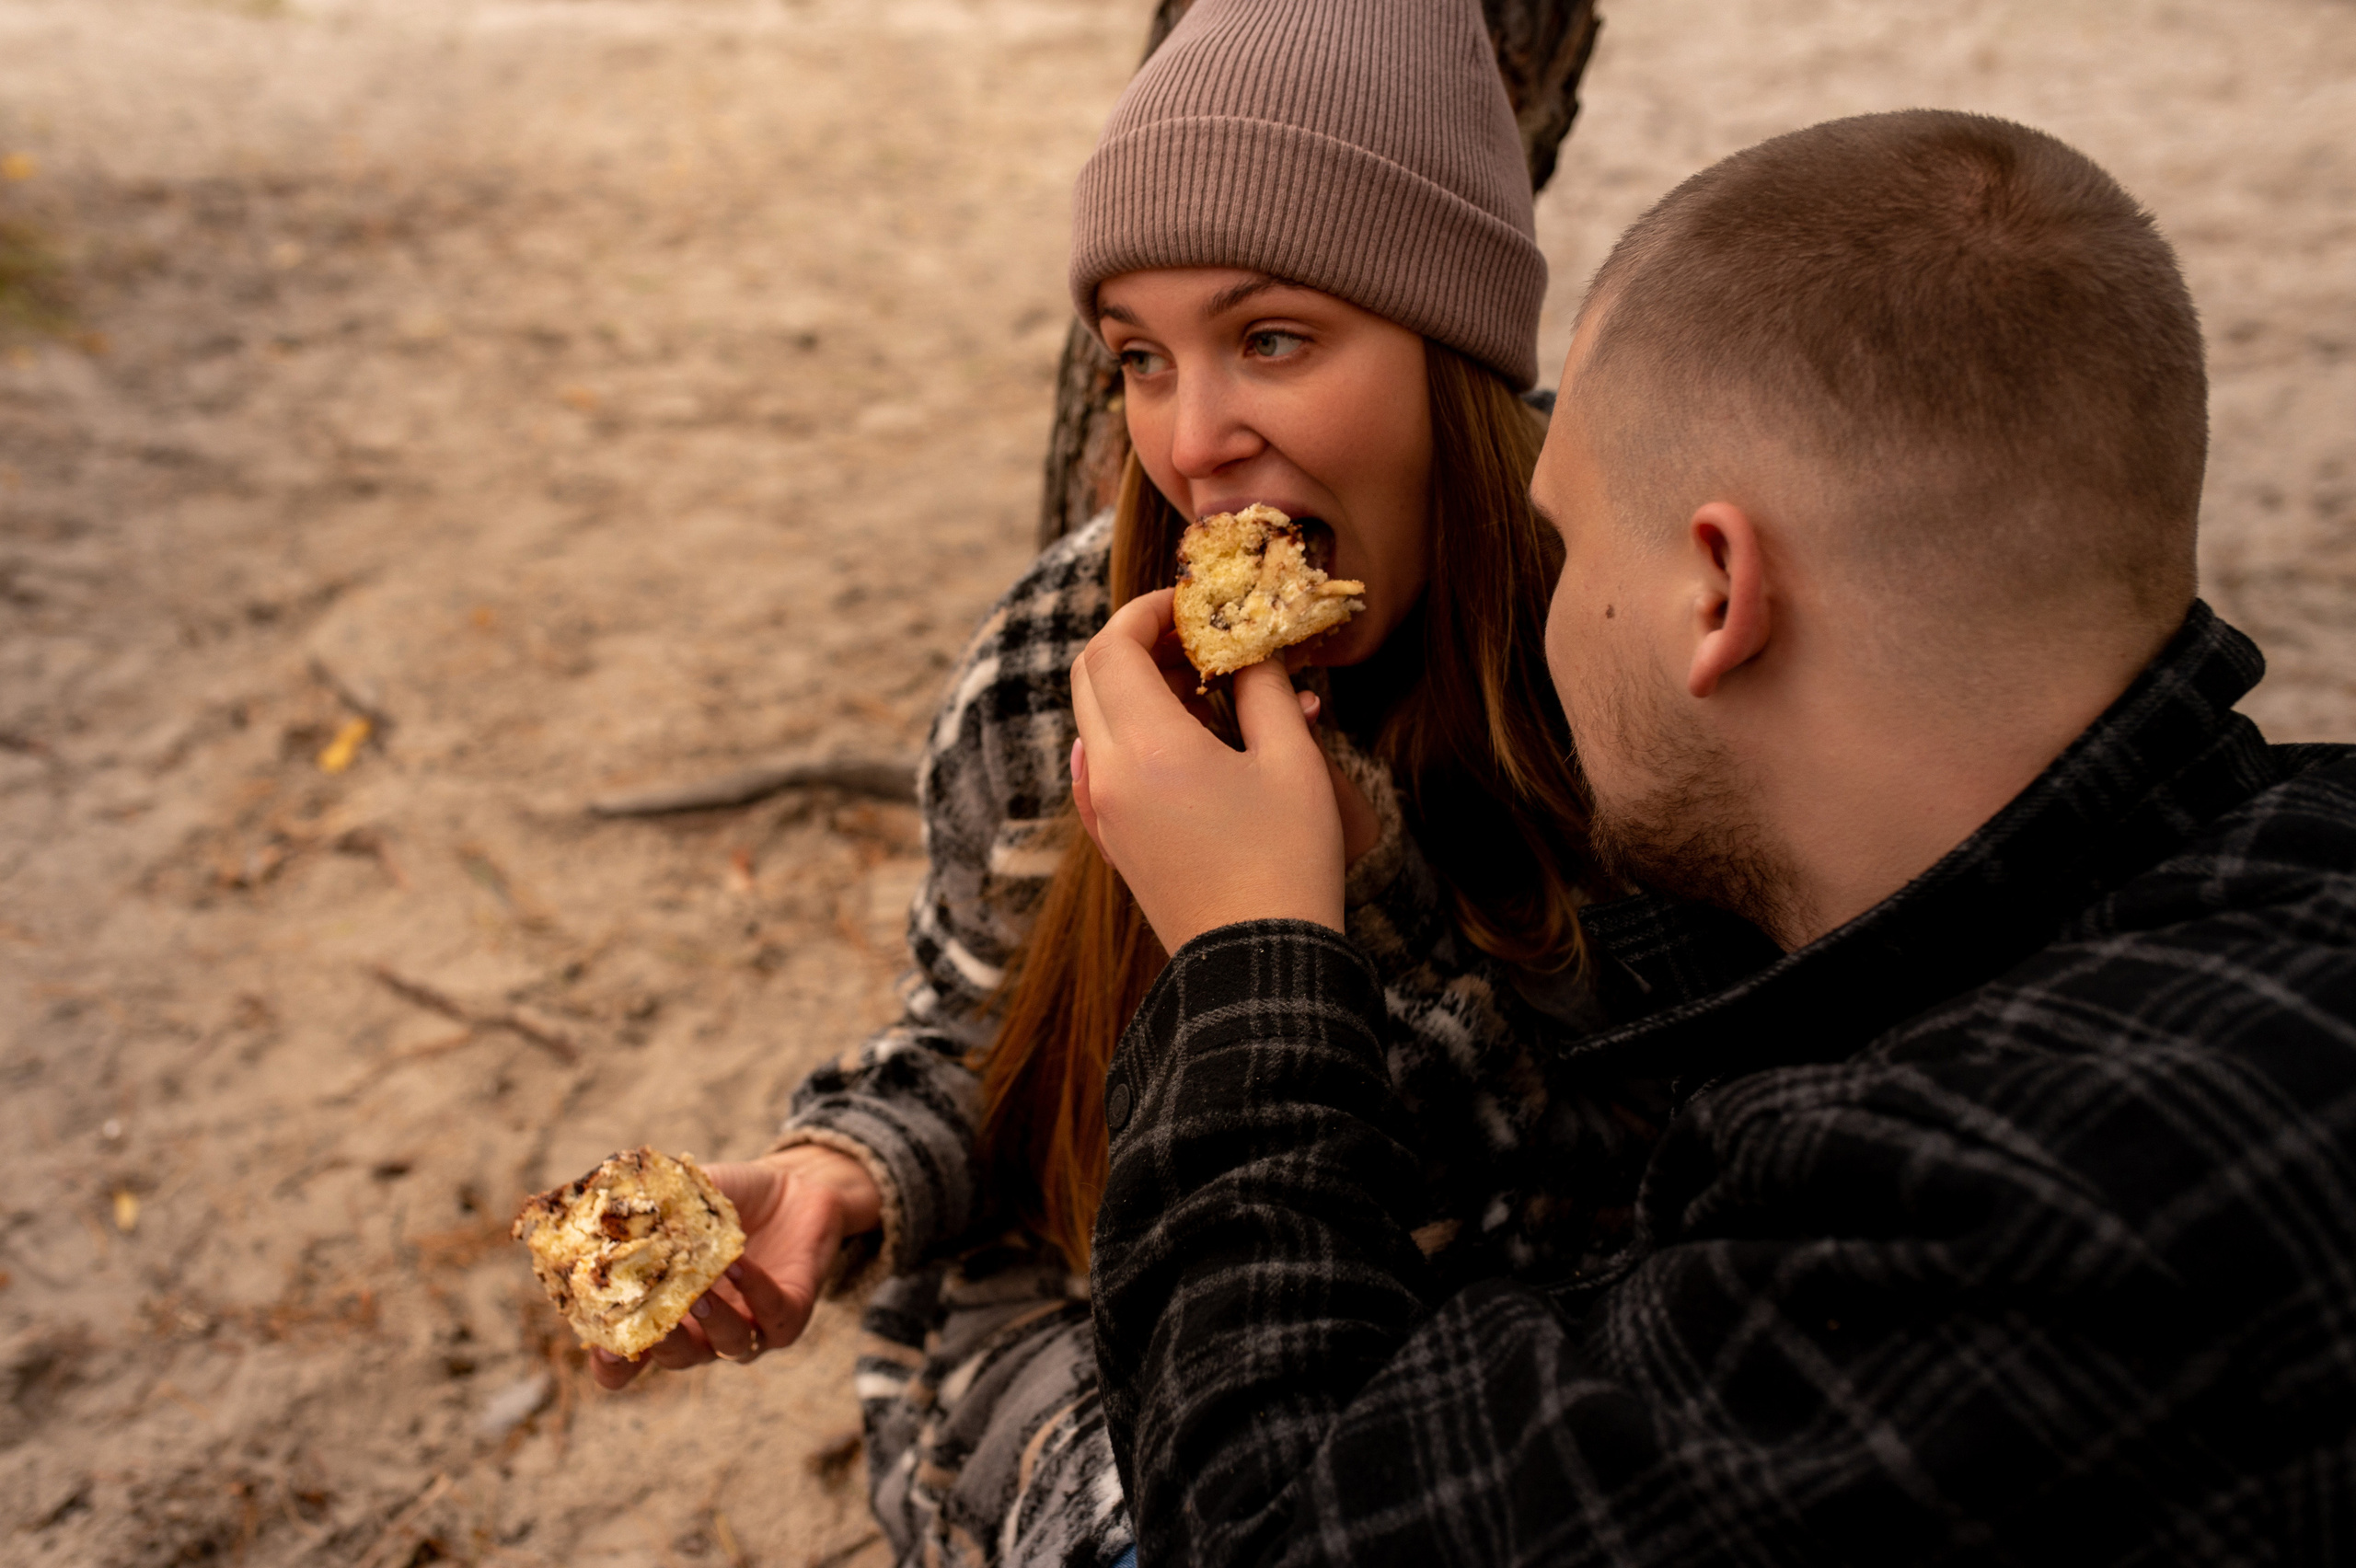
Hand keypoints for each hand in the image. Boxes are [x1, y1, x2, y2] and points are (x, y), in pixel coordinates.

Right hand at [589, 1144, 881, 1388]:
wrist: (795, 1187)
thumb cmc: (731, 1197)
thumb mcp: (685, 1197)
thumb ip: (649, 1206)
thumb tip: (604, 1207)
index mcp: (669, 1311)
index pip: (632, 1359)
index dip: (614, 1363)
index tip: (603, 1349)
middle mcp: (707, 1332)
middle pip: (677, 1358)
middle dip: (663, 1345)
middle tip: (649, 1324)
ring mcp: (750, 1328)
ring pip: (727, 1345)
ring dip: (713, 1322)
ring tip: (700, 1294)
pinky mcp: (791, 1316)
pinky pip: (773, 1315)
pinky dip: (755, 1291)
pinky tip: (739, 1264)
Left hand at [1068, 588, 1345, 954]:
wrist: (1256, 966)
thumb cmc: (1287, 863)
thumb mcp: (1293, 761)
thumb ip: (1266, 690)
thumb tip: (1250, 651)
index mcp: (1146, 747)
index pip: (1112, 646)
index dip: (1145, 611)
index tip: (1189, 603)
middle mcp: (1107, 775)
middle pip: (1091, 677)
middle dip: (1136, 643)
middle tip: (1197, 640)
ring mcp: (1102, 812)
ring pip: (1095, 720)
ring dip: (1136, 688)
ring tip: (1205, 688)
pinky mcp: (1112, 842)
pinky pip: (1101, 765)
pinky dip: (1132, 733)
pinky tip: (1187, 740)